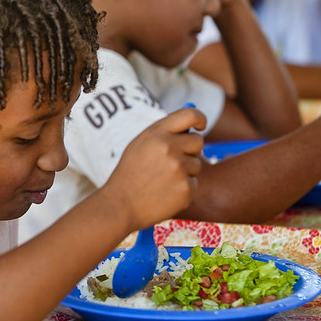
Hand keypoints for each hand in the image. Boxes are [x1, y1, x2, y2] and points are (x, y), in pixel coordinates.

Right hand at [101, 107, 205, 231]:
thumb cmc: (130, 174)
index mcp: (157, 134)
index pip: (189, 115)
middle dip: (190, 150)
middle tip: (173, 162)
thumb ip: (163, 133)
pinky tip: (165, 193)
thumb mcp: (139, 145)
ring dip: (185, 171)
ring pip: (196, 165)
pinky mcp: (186, 189)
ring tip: (162, 181)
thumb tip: (191, 127)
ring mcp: (179, 169)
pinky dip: (183, 189)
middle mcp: (170, 148)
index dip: (199, 118)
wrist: (120, 205)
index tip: (201, 125)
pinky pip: (194, 183)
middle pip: (198, 142)